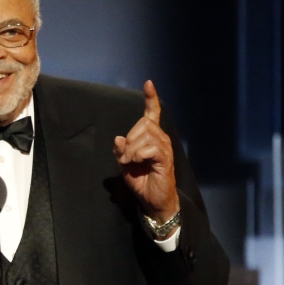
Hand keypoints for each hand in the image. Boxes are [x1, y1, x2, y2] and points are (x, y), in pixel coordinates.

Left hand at [113, 80, 179, 222]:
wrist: (153, 201)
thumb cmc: (141, 181)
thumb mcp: (125, 164)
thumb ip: (121, 150)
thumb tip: (118, 138)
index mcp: (151, 137)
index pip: (152, 114)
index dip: (150, 99)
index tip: (148, 83)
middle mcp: (161, 138)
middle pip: (142, 124)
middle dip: (129, 140)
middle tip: (125, 158)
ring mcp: (164, 148)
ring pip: (145, 135)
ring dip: (131, 150)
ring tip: (130, 163)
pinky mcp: (165, 158)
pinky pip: (149, 148)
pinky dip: (138, 155)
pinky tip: (136, 163)